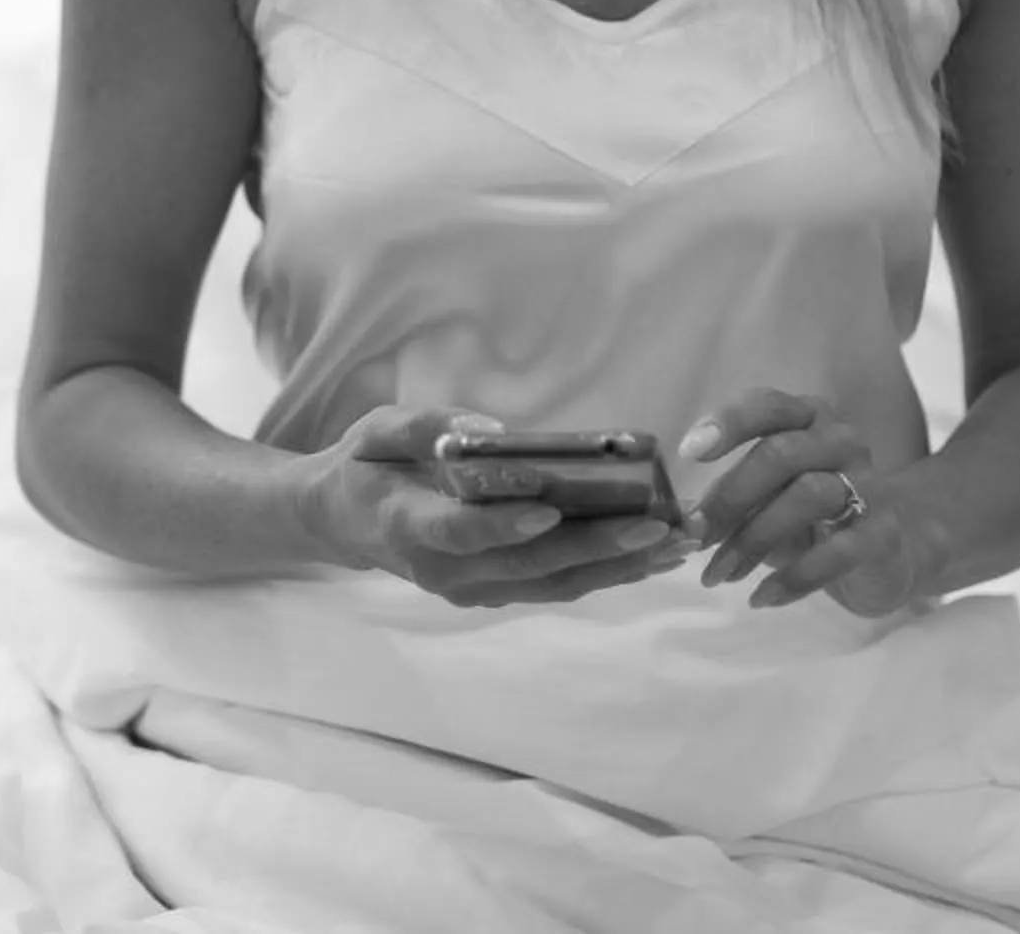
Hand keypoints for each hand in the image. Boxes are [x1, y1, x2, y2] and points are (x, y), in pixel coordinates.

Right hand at [302, 404, 693, 608]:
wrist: (344, 521)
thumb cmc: (365, 465)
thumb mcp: (378, 429)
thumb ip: (428, 428)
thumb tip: (494, 436)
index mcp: (407, 525)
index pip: (461, 532)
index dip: (505, 524)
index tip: (552, 509)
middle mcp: (443, 570)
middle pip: (527, 565)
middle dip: (597, 547)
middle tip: (657, 526)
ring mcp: (470, 589)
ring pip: (552, 583)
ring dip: (618, 566)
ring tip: (675, 543)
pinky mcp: (494, 592)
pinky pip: (555, 585)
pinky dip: (606, 571)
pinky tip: (651, 553)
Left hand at [679, 388, 937, 616]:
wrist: (897, 547)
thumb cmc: (816, 514)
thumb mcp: (769, 497)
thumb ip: (730, 498)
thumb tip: (679, 519)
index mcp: (808, 419)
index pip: (768, 406)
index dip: (728, 423)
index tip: (688, 452)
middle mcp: (841, 441)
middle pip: (780, 454)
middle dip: (729, 498)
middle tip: (694, 538)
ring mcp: (870, 485)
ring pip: (808, 496)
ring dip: (753, 539)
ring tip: (720, 575)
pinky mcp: (884, 533)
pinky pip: (837, 551)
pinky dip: (793, 577)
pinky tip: (762, 598)